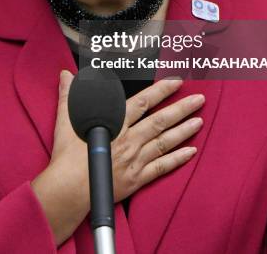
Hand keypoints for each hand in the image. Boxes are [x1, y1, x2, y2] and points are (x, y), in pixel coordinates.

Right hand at [31, 70, 203, 245]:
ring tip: (199, 121)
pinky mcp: (136, 179)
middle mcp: (129, 140)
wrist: (68, 191)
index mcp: (114, 124)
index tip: (176, 82)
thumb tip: (67, 76)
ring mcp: (135, 160)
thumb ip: (69, 96)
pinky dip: (177, 159)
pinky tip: (190, 152)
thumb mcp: (66, 121)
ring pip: (165, 142)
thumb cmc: (67, 157)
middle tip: (199, 99)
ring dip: (184, 131)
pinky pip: (162, 167)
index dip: (161, 90)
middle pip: (160, 121)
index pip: (142, 102)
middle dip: (181, 108)